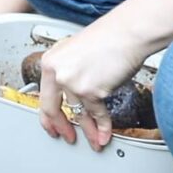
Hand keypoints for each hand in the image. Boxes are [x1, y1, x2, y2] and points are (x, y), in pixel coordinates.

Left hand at [39, 23, 146, 149]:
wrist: (128, 32)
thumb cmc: (108, 38)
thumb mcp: (75, 52)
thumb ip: (68, 72)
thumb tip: (70, 95)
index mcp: (50, 62)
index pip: (43, 96)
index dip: (48, 116)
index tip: (51, 126)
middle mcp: (57, 73)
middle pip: (53, 109)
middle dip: (62, 128)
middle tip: (68, 137)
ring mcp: (73, 83)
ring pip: (79, 114)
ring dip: (89, 131)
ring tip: (94, 140)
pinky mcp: (91, 91)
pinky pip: (97, 114)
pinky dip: (103, 126)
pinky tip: (105, 133)